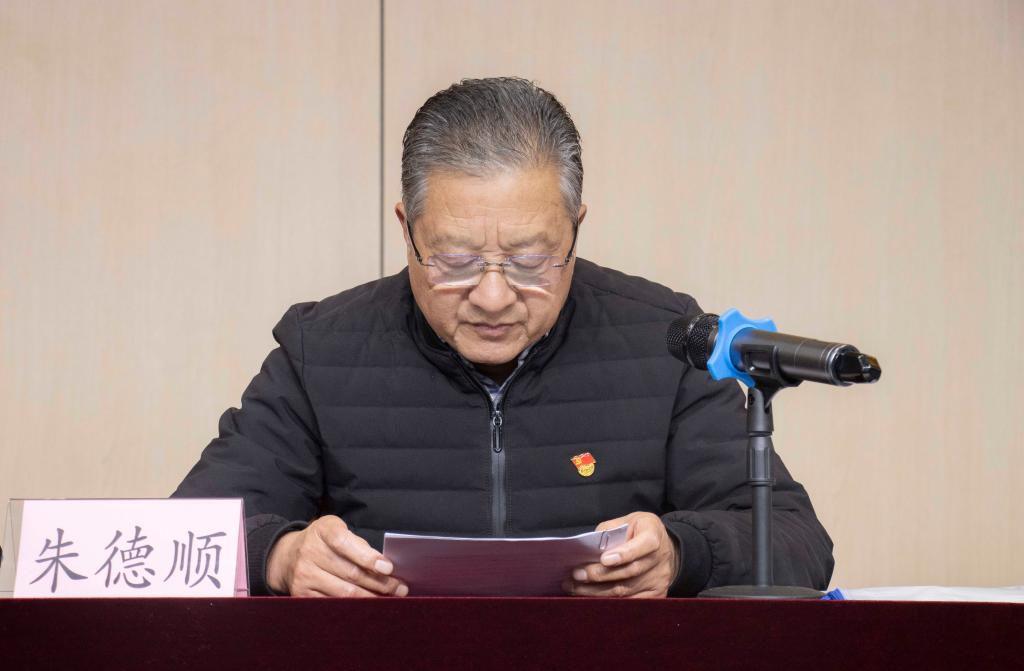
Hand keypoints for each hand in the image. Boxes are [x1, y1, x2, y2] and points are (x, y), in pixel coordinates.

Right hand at [266, 515, 407, 596]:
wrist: (287, 556)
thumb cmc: (322, 541)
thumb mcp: (336, 530)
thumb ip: (358, 544)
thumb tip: (384, 566)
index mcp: (323, 531)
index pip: (346, 543)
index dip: (368, 557)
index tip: (388, 568)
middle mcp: (310, 552)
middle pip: (351, 572)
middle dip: (380, 582)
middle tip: (400, 588)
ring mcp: (305, 575)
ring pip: (344, 592)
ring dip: (371, 597)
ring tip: (390, 599)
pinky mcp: (302, 593)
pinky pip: (334, 603)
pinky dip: (355, 607)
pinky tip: (369, 606)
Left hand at [564, 512, 678, 597]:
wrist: (664, 548)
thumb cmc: (639, 532)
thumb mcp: (626, 521)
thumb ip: (609, 532)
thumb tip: (588, 549)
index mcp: (653, 535)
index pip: (643, 545)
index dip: (624, 554)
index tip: (603, 559)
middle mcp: (659, 559)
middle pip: (630, 571)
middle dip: (600, 574)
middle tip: (577, 574)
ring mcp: (659, 579)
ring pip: (626, 590)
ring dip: (597, 590)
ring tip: (575, 586)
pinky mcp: (656, 594)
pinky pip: (629, 602)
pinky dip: (608, 601)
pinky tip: (590, 597)